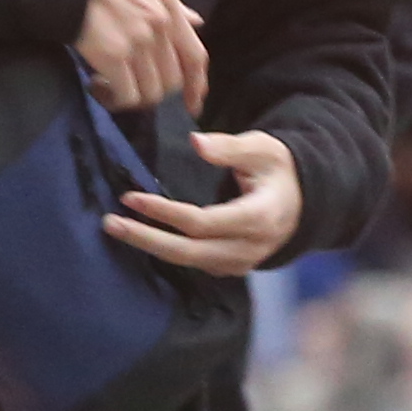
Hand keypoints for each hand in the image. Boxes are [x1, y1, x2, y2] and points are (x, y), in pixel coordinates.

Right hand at [76, 0, 204, 110]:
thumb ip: (172, 5)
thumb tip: (196, 22)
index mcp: (169, 5)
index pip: (195, 55)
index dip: (197, 85)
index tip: (194, 103)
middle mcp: (160, 25)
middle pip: (172, 80)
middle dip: (152, 90)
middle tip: (129, 85)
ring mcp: (138, 41)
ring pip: (151, 91)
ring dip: (130, 96)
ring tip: (107, 84)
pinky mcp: (113, 55)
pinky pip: (126, 95)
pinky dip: (113, 98)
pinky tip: (95, 84)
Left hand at [109, 125, 303, 276]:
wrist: (302, 202)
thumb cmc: (277, 170)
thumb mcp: (262, 149)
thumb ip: (229, 147)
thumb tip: (195, 143)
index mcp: (260, 217)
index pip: (203, 223)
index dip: (165, 213)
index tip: (131, 197)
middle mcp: (249, 247)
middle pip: (188, 251)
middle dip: (145, 238)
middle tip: (109, 223)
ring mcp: (240, 263)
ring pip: (188, 262)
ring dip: (150, 246)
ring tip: (115, 228)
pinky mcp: (230, 268)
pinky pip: (193, 264)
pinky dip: (165, 251)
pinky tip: (139, 236)